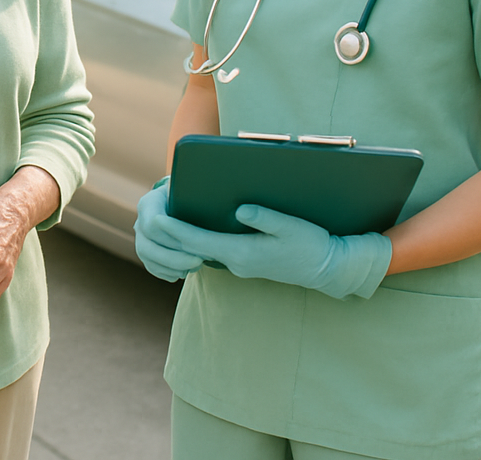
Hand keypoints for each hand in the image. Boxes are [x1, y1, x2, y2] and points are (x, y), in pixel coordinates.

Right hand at [134, 179, 205, 282]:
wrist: (183, 201)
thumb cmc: (192, 194)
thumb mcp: (193, 190)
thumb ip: (199, 194)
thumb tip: (225, 205)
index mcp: (150, 202)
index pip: (152, 224)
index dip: (172, 236)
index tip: (197, 242)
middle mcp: (140, 220)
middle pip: (147, 247)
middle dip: (174, 258)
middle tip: (199, 262)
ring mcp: (141, 238)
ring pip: (149, 260)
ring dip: (172, 267)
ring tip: (195, 267)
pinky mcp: (146, 252)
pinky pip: (153, 268)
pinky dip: (169, 272)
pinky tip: (186, 270)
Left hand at [155, 205, 391, 299]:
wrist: (328, 269)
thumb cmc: (311, 245)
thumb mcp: (291, 226)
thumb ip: (264, 217)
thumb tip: (240, 210)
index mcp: (243, 252)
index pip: (199, 242)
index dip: (176, 230)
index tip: (157, 219)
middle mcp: (237, 262)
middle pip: (196, 248)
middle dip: (173, 234)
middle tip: (153, 215)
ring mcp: (242, 265)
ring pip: (205, 251)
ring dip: (186, 238)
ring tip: (170, 217)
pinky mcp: (247, 263)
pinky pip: (217, 251)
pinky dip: (202, 241)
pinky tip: (199, 228)